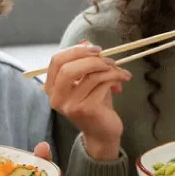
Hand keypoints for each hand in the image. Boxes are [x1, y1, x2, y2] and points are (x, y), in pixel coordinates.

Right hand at [45, 42, 131, 161]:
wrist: (103, 133)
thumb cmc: (96, 105)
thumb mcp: (88, 81)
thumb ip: (84, 62)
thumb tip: (86, 42)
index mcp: (52, 88)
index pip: (56, 61)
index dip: (76, 50)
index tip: (95, 49)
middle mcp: (57, 98)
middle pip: (69, 67)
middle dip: (92, 59)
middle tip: (109, 59)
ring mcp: (71, 105)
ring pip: (90, 76)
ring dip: (109, 69)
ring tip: (121, 72)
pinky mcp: (86, 110)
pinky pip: (101, 85)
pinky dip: (114, 79)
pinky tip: (121, 83)